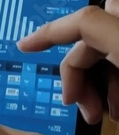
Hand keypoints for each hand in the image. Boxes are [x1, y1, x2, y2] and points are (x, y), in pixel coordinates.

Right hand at [17, 0, 118, 123]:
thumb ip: (91, 68)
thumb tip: (69, 89)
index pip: (83, 22)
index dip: (47, 32)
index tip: (24, 47)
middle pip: (90, 37)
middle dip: (77, 72)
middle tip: (76, 103)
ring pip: (105, 42)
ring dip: (97, 78)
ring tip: (103, 112)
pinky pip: (118, 48)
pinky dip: (114, 75)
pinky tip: (117, 105)